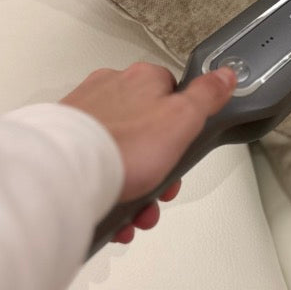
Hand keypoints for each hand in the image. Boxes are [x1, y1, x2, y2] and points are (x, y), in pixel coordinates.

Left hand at [60, 62, 236, 243]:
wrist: (65, 173)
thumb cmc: (122, 146)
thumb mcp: (184, 119)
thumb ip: (207, 95)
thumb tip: (225, 76)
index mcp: (142, 78)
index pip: (175, 96)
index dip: (184, 132)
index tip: (183, 155)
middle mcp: (110, 89)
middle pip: (147, 130)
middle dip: (158, 168)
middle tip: (158, 191)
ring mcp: (86, 115)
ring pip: (121, 151)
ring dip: (134, 186)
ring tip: (134, 213)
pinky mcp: (65, 141)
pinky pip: (96, 165)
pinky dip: (106, 189)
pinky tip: (112, 210)